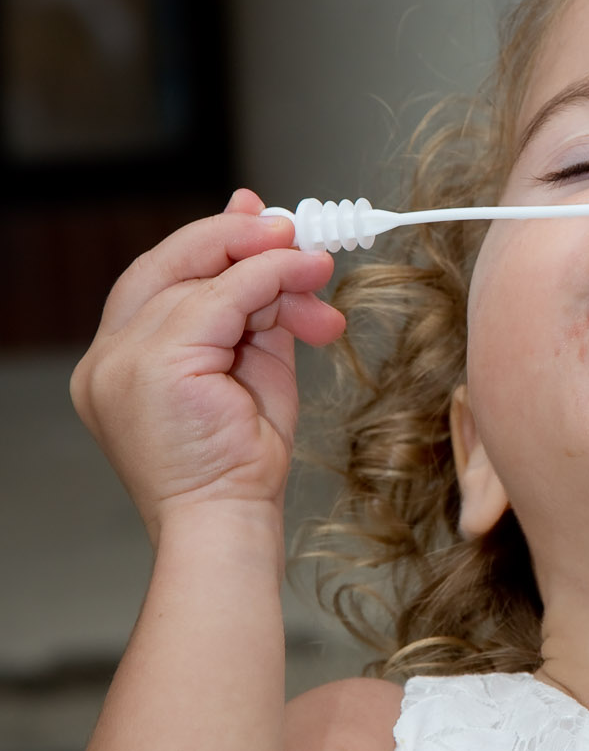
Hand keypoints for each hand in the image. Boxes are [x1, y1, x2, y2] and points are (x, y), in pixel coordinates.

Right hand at [69, 188, 344, 542]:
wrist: (231, 525)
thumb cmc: (242, 466)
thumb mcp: (253, 368)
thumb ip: (258, 305)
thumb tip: (275, 240)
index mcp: (121, 361)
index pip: (159, 280)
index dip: (213, 243)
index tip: (267, 226)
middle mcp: (108, 358)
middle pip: (165, 266)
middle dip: (237, 240)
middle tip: (296, 234)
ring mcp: (122, 360)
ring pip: (197, 278)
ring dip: (269, 265)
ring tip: (318, 270)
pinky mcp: (153, 365)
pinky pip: (217, 298)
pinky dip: (267, 280)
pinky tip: (305, 280)